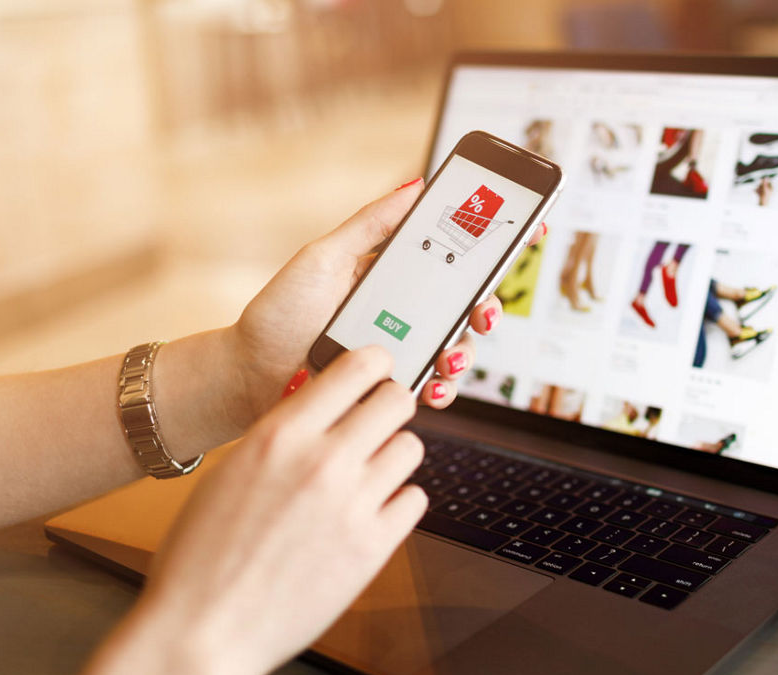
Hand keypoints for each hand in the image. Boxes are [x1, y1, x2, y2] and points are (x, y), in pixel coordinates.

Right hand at [52, 346, 425, 674]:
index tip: (377, 369)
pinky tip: (372, 512)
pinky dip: (398, 502)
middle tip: (380, 418)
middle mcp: (323, 461)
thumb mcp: (228, 473)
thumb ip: (279, 439)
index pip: (357, 367)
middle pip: (398, 400)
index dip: (374, 363)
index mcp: (280, 435)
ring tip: (370, 472)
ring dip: (394, 454)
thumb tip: (318, 411)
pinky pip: (414, 501)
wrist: (203, 633)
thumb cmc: (200, 558)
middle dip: (391, 404)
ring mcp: (354, 505)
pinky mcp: (374, 549)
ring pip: (411, 448)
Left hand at [228, 180, 545, 425]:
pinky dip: (442, 386)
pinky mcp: (393, 382)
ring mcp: (402, 346)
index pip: (454, 252)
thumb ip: (371, 225)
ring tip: (450, 354)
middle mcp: (405, 309)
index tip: (529, 228)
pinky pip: (434, 384)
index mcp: (394, 272)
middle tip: (485, 308)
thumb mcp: (324, 257)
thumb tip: (416, 184)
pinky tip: (432, 385)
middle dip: (488, 304)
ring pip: (458, 345)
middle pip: (467, 302)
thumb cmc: (279, 313)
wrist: (248, 372)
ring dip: (466, 350)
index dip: (494, 242)